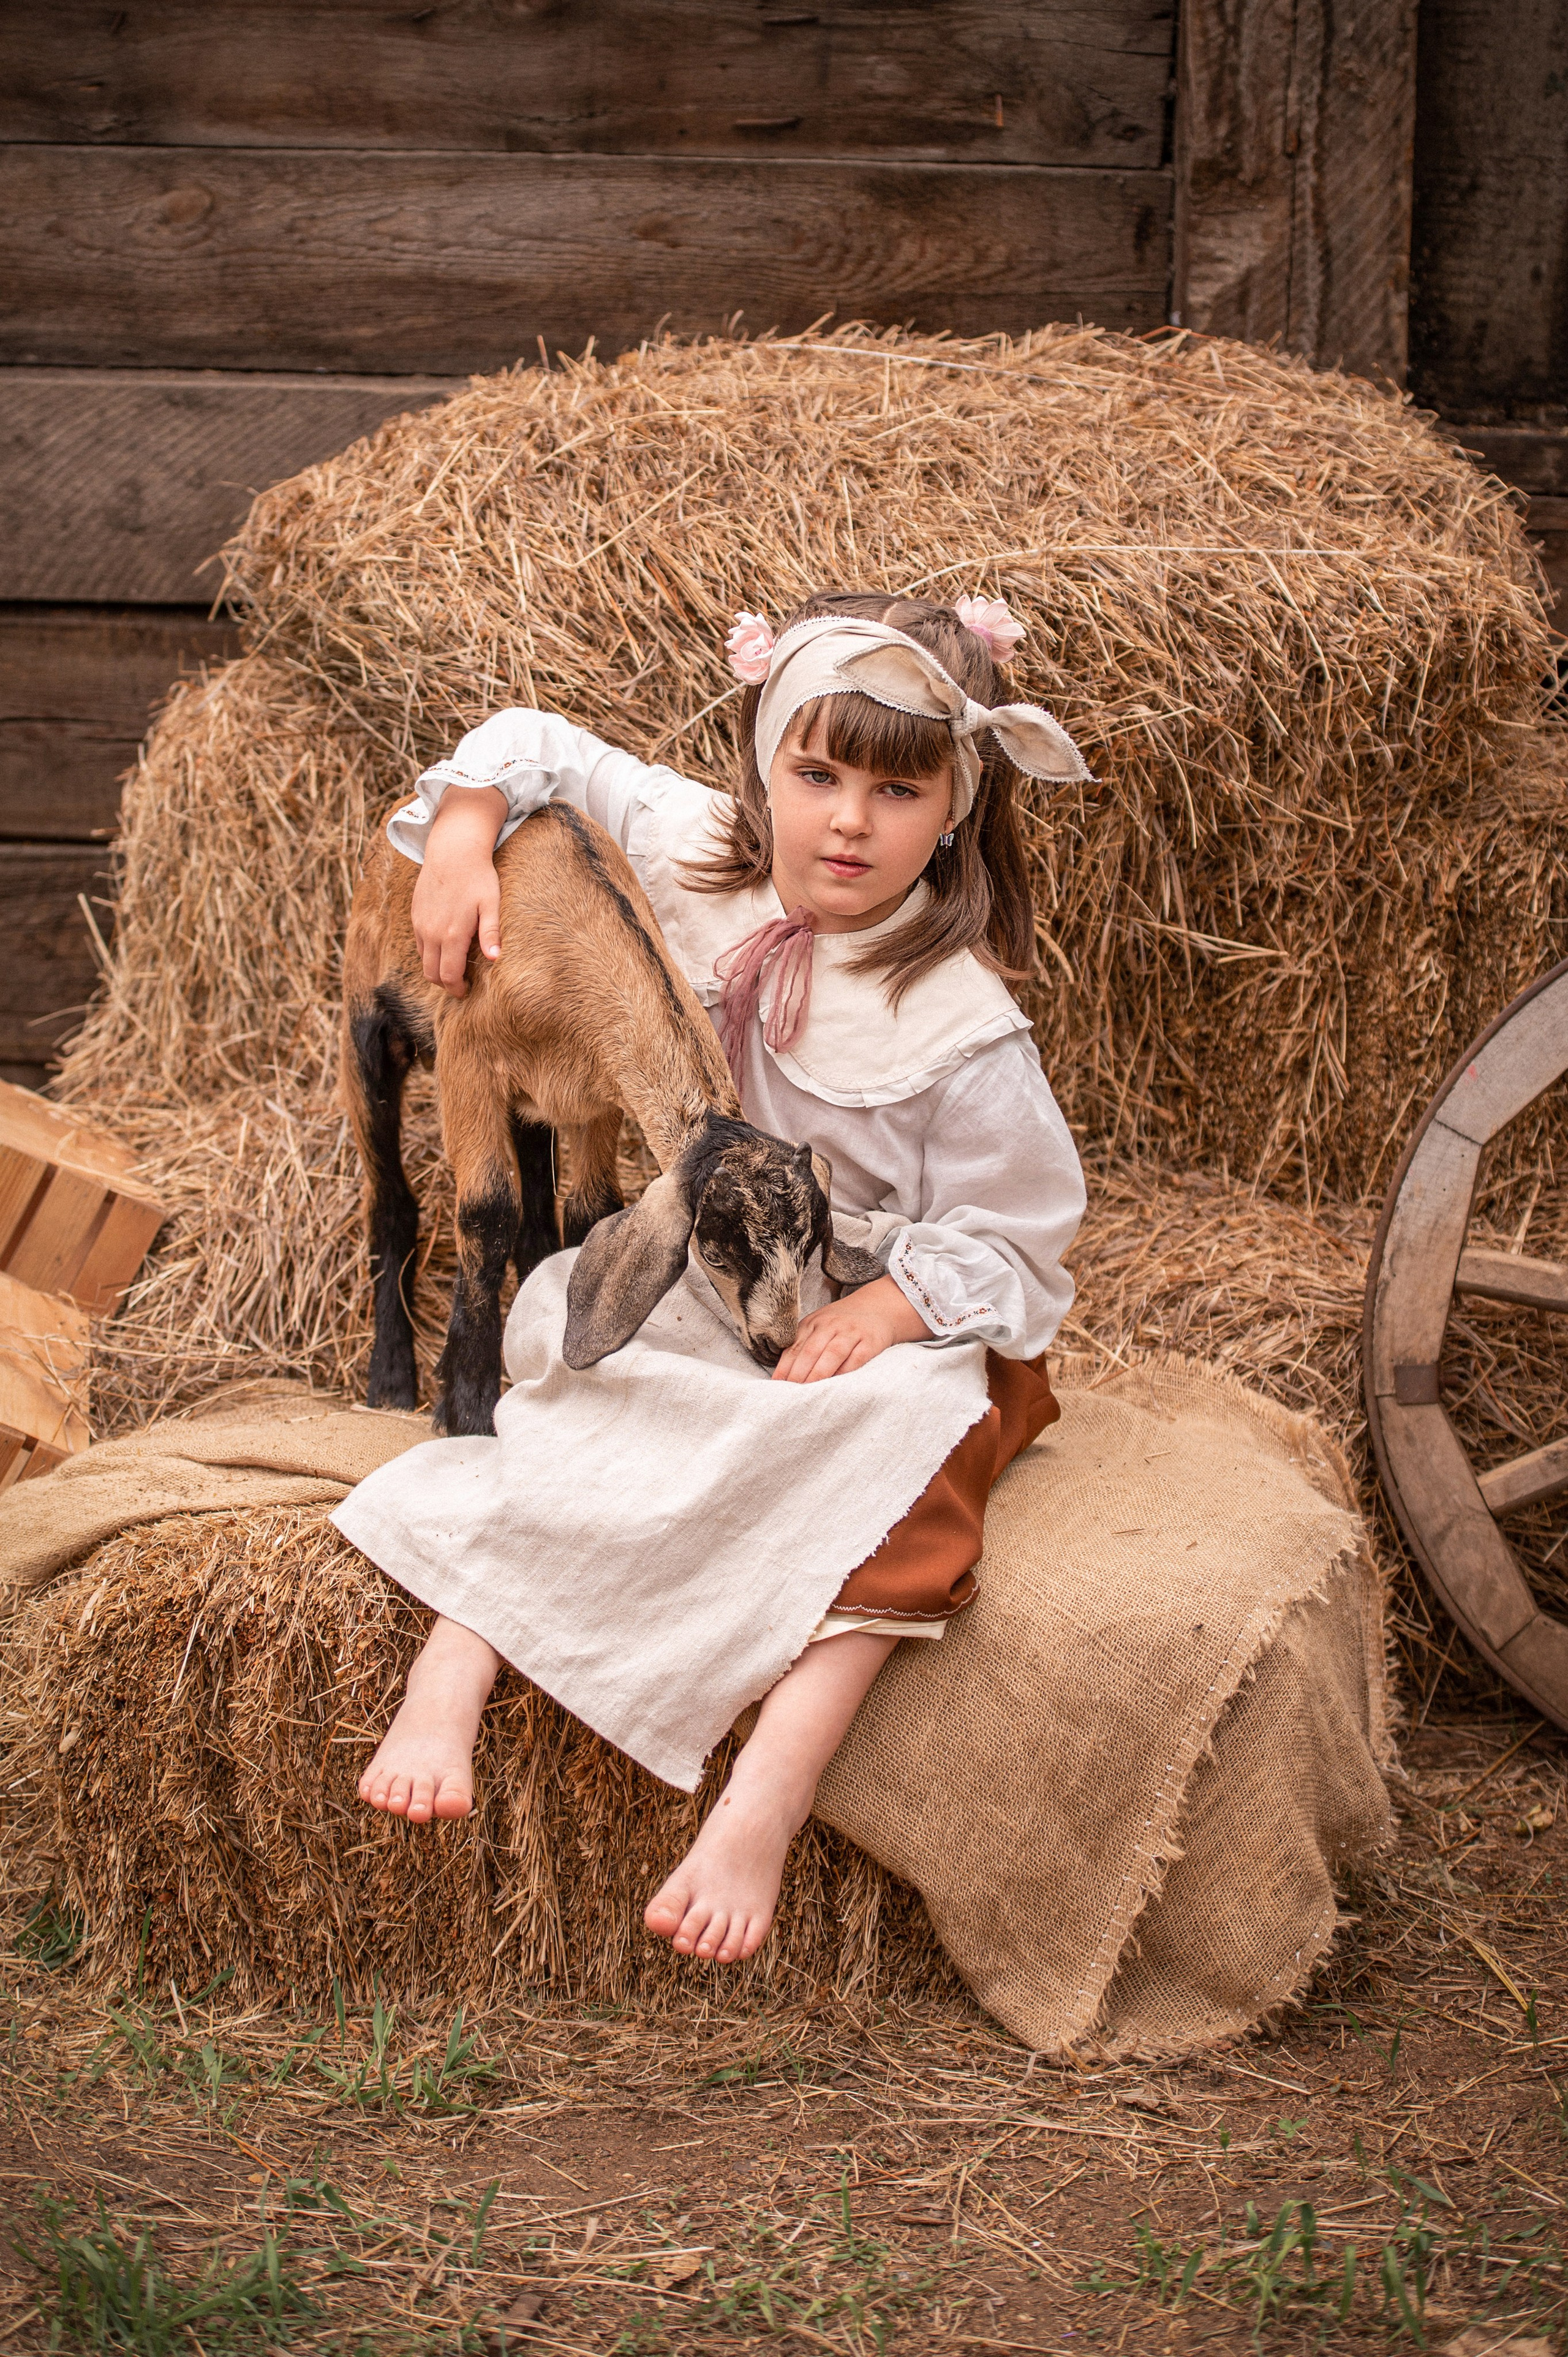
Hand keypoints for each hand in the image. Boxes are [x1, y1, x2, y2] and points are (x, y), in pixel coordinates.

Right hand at [411, 785, 507, 994]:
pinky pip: (419, 943)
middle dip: (445, 984)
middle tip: (460, 984)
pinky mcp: (415, 914)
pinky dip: (430, 952)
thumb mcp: (490, 903)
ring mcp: (420, 923)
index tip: (466, 992)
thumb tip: (495, 959)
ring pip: (423, 959)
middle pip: (431, 973)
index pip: (448, 976)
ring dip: (436, 968)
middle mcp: (431, 932)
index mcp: (451, 935)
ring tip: (454, 966)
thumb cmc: (478, 876)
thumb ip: (491, 933)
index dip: (456, 989)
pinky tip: (445, 946)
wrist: (452, 850)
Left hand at [771, 1273, 931, 1382]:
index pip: (794, 1347)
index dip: (784, 1368)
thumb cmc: (842, 1325)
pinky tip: (837, 1385)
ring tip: (809, 1394)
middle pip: (811, 1351)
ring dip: (819, 1374)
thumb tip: (782, 1376)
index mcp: (813, 1323)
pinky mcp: (870, 1342)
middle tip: (791, 1395)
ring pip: (832, 1354)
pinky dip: (846, 1372)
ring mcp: (851, 1332)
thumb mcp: (819, 1328)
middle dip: (799, 1374)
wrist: (878, 1308)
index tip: (777, 1386)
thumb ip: (802, 1346)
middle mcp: (830, 1325)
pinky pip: (857, 1358)